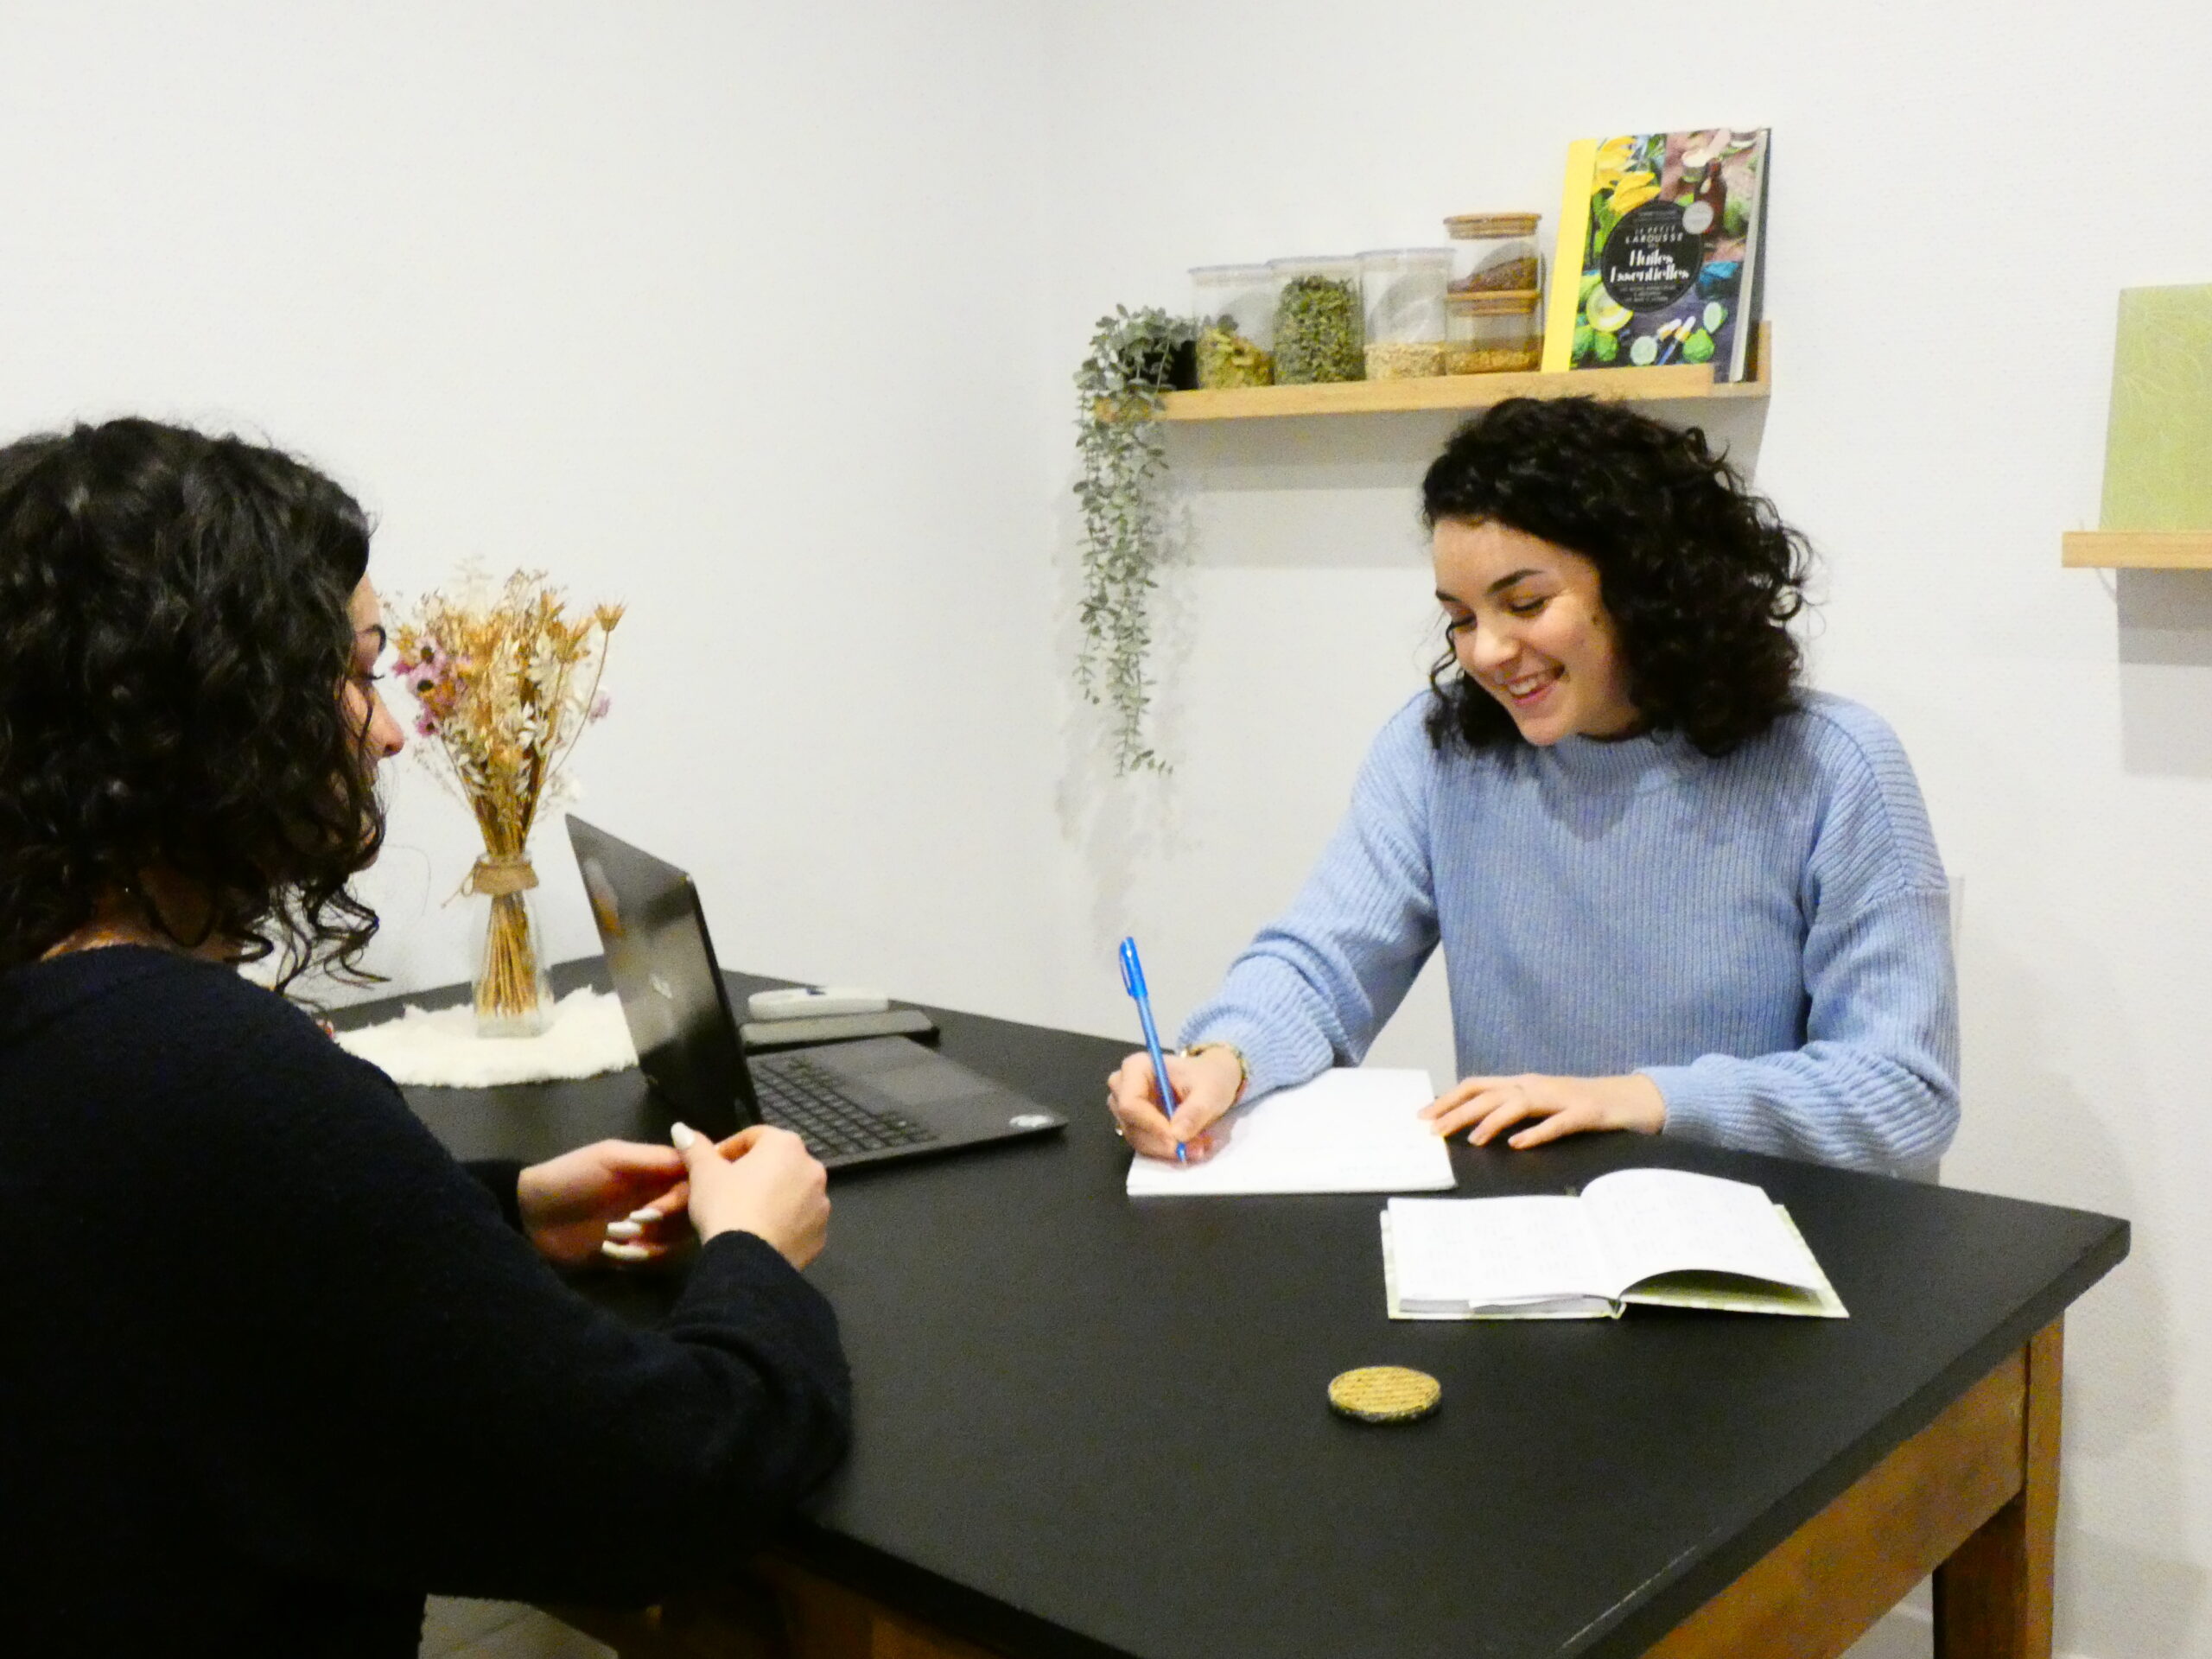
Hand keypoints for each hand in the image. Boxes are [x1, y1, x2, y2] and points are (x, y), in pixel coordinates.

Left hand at [517, 1139, 688, 1269]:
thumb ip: (654, 1158)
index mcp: (655, 1170)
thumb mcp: (610, 1158)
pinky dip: (641, 1259)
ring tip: (619, 1238)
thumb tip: (697, 1156)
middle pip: (692, 1213)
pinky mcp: (632, 1253)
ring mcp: (646, 1228)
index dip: (692, 1192)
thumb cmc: (570, 1178)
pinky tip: (614, 1253)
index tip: (669, 1203)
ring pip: (678, 1240)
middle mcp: (658, 1198)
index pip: (695, 1179)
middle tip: (637, 1221)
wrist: (529, 1216)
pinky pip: (657, 1261)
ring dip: (654, 1242)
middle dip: (667, 1221)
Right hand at [673, 1122, 830, 1270]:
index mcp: (786, 1145)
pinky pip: (799, 1221)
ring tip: (744, 1215)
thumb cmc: (726, 1206)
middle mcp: (812, 1168)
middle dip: (752, 1173)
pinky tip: (761, 1234)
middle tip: (726, 1191)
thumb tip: (681, 1129)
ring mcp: (821, 1203)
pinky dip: (783, 1223)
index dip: (728, 1150)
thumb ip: (695, 1147)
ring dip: (771, 1197)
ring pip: (791, 1193)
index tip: (709, 1167)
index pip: (754, 1136)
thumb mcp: (704, 1174)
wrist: (747, 1262)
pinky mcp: (820, 1233)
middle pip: (777, 1163)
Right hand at [1106, 1046, 1242, 1162]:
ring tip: (1198, 1146)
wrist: (1213, 1081)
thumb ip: (1195, 1111)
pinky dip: (1167, 1150)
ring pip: (1137, 1139)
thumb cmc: (1209, 1077)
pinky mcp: (1135, 1124)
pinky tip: (1189, 1146)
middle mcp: (1124, 1086)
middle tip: (1195, 1147)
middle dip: (1162, 1141)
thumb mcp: (1210, 1091)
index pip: (1131, 1103)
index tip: (1177, 1139)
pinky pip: (1145, 1145)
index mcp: (1136, 1067)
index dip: (1151, 1125)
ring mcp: (1127, 1107)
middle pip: (1131, 1124)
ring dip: (1167, 1149)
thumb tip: (1177, 1135)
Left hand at [1419, 1072, 1666, 1149]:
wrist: (1634, 1098)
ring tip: (1471, 1139)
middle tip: (1433, 1131)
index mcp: (1523, 1084)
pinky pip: (1557, 1123)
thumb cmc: (1582, 1104)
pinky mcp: (1585, 1113)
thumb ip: (1513, 1110)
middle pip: (1489, 1094)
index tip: (1423, 1116)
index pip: (1477, 1086)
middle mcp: (1537, 1086)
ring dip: (1492, 1121)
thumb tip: (1474, 1124)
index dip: (1449, 1099)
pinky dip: (1536, 1132)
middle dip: (1457, 1111)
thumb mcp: (1541, 1104)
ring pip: (1518, 1103)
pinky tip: (1518, 1144)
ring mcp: (1561, 1098)